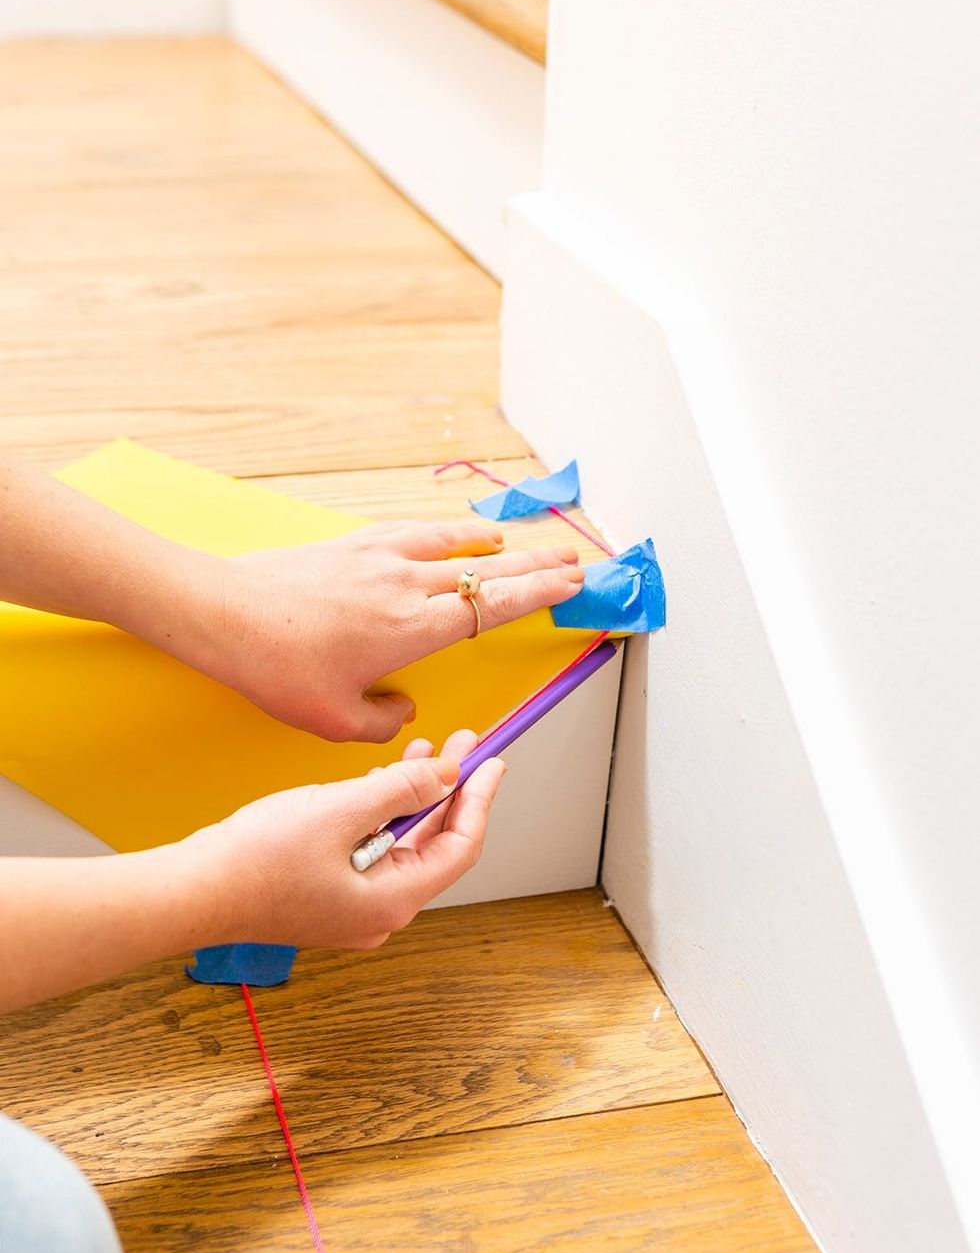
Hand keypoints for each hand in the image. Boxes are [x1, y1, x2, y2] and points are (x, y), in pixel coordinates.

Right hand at [190, 729, 502, 949]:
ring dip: (413, 798)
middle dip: (448, 791)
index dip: (480, 799)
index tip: (491, 761)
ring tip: (424, 752)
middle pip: (433, 845)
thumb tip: (447, 775)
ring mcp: (352, 908)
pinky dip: (381, 815)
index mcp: (393, 900)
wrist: (192, 891)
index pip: (460, 846)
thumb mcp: (341, 809)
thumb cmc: (257, 859)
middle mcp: (380, 912)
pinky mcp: (327, 897)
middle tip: (462, 745)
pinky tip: (379, 782)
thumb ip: (401, 789)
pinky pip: (371, 852)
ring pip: (401, 846)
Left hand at [200, 520, 584, 741]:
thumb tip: (402, 709)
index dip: (540, 594)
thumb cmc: (277, 667)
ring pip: (453, 542)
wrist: (223, 614)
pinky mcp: (351, 543)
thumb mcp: (335, 720)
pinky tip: (448, 534)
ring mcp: (379, 556)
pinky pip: (412, 531)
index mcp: (413, 629)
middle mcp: (405, 584)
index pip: (494, 607)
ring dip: (493, 543)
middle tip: (573, 559)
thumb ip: (382, 721)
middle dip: (537, 566)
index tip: (572, 585)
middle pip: (488, 570)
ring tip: (517, 544)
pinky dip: (442, 531)